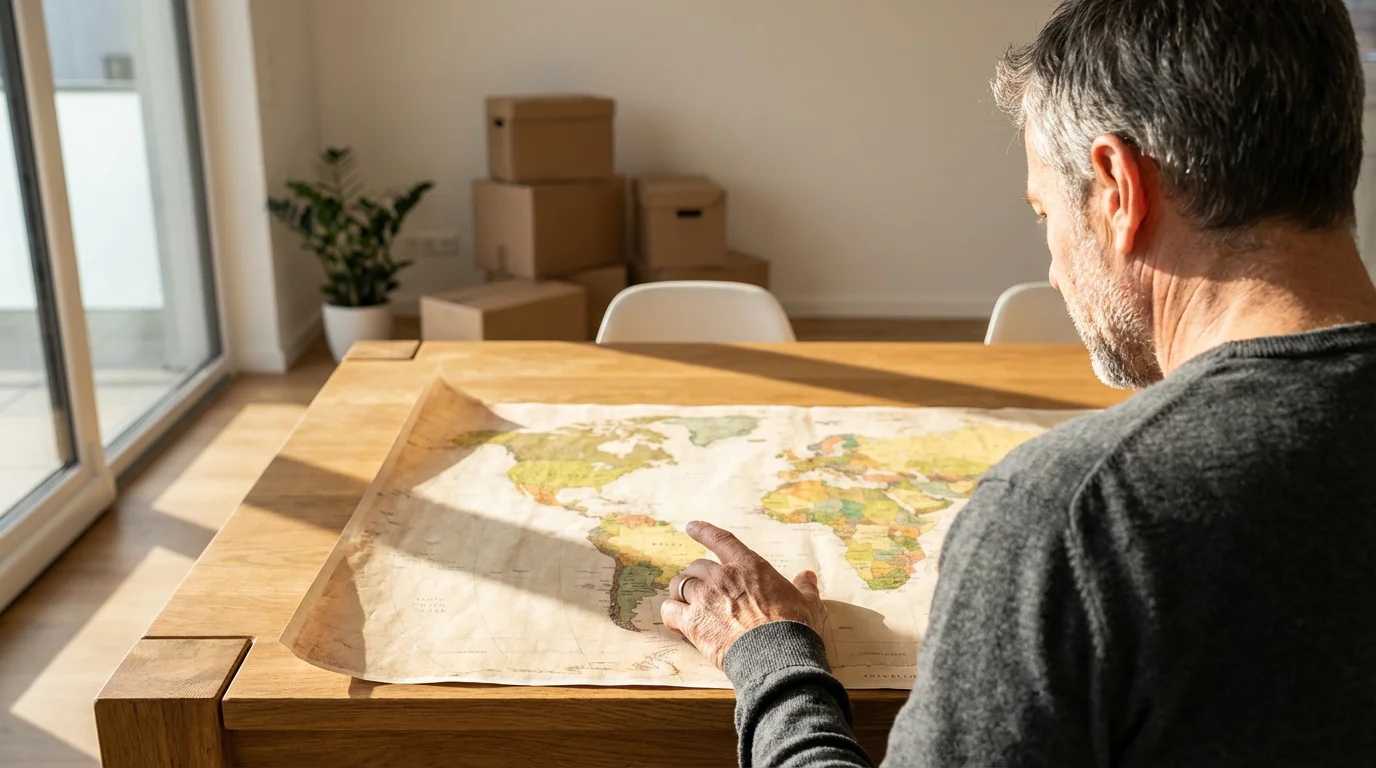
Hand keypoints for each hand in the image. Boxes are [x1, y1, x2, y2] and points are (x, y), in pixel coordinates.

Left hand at [660, 521, 826, 668]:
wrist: (777, 654)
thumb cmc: (795, 626)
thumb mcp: (807, 602)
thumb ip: (804, 587)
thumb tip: (808, 576)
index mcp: (749, 566)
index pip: (721, 540)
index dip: (703, 532)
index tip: (691, 527)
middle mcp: (722, 577)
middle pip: (696, 566)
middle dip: (695, 575)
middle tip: (698, 587)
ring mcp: (705, 599)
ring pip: (679, 585)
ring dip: (679, 592)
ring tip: (681, 601)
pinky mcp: (693, 623)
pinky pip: (670, 611)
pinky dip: (671, 614)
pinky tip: (676, 623)